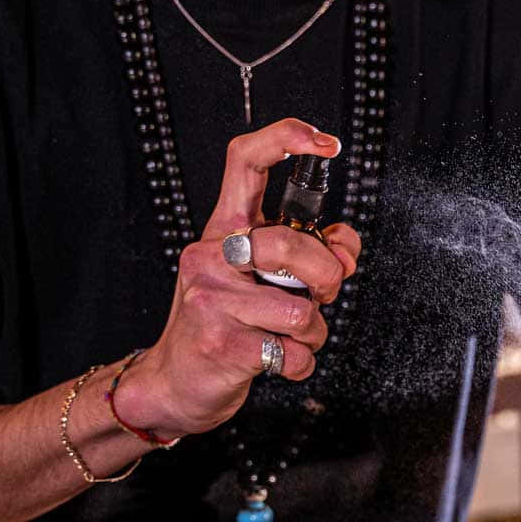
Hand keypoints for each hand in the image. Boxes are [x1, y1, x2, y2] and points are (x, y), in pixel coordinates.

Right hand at [113, 119, 363, 439]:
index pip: (245, 160)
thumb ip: (309, 253)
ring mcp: (211, 300)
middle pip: (289, 245)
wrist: (175, 382)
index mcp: (224, 230)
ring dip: (314, 333)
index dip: (287, 139)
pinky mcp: (221, 345)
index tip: (327, 144)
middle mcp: (211, 256)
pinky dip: (300, 363)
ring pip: (301, 311)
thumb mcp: (262, 278)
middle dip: (326, 277)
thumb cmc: (227, 322)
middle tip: (323, 295)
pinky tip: (277, 360)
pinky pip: (293, 353)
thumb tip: (345, 246)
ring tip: (290, 336)